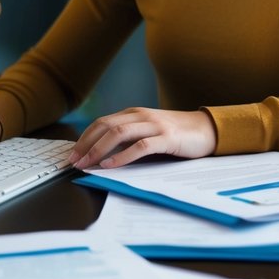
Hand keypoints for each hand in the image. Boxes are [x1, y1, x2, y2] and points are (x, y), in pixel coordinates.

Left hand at [68, 108, 215, 169]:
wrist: (206, 130)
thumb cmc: (175, 134)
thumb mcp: (148, 131)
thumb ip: (129, 136)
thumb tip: (100, 152)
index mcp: (134, 113)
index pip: (101, 122)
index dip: (84, 137)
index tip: (72, 154)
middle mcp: (141, 116)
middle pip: (105, 126)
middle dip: (86, 144)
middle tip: (74, 161)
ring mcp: (154, 125)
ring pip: (118, 134)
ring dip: (98, 149)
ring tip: (87, 164)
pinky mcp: (166, 138)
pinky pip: (139, 146)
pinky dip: (122, 156)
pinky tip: (110, 165)